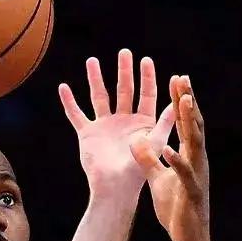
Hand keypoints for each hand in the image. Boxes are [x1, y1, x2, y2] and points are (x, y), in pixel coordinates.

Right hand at [59, 50, 175, 198]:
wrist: (114, 187)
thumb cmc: (138, 170)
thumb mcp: (156, 143)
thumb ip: (166, 122)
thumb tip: (177, 101)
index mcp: (142, 122)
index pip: (146, 94)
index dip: (147, 77)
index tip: (146, 60)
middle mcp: (124, 121)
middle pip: (124, 90)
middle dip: (124, 71)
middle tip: (124, 53)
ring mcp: (105, 126)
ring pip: (99, 96)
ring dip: (96, 79)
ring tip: (92, 61)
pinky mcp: (88, 133)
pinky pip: (76, 114)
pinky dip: (69, 102)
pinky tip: (64, 87)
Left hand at [131, 76, 210, 240]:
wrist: (187, 238)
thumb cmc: (175, 208)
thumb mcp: (158, 178)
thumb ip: (148, 159)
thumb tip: (135, 140)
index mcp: (187, 156)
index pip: (183, 124)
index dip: (179, 102)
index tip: (175, 80)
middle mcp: (196, 161)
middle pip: (192, 126)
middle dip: (187, 102)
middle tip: (182, 79)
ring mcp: (197, 175)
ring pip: (195, 144)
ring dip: (189, 123)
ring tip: (184, 103)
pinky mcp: (192, 192)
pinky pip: (185, 174)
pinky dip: (177, 161)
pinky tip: (169, 149)